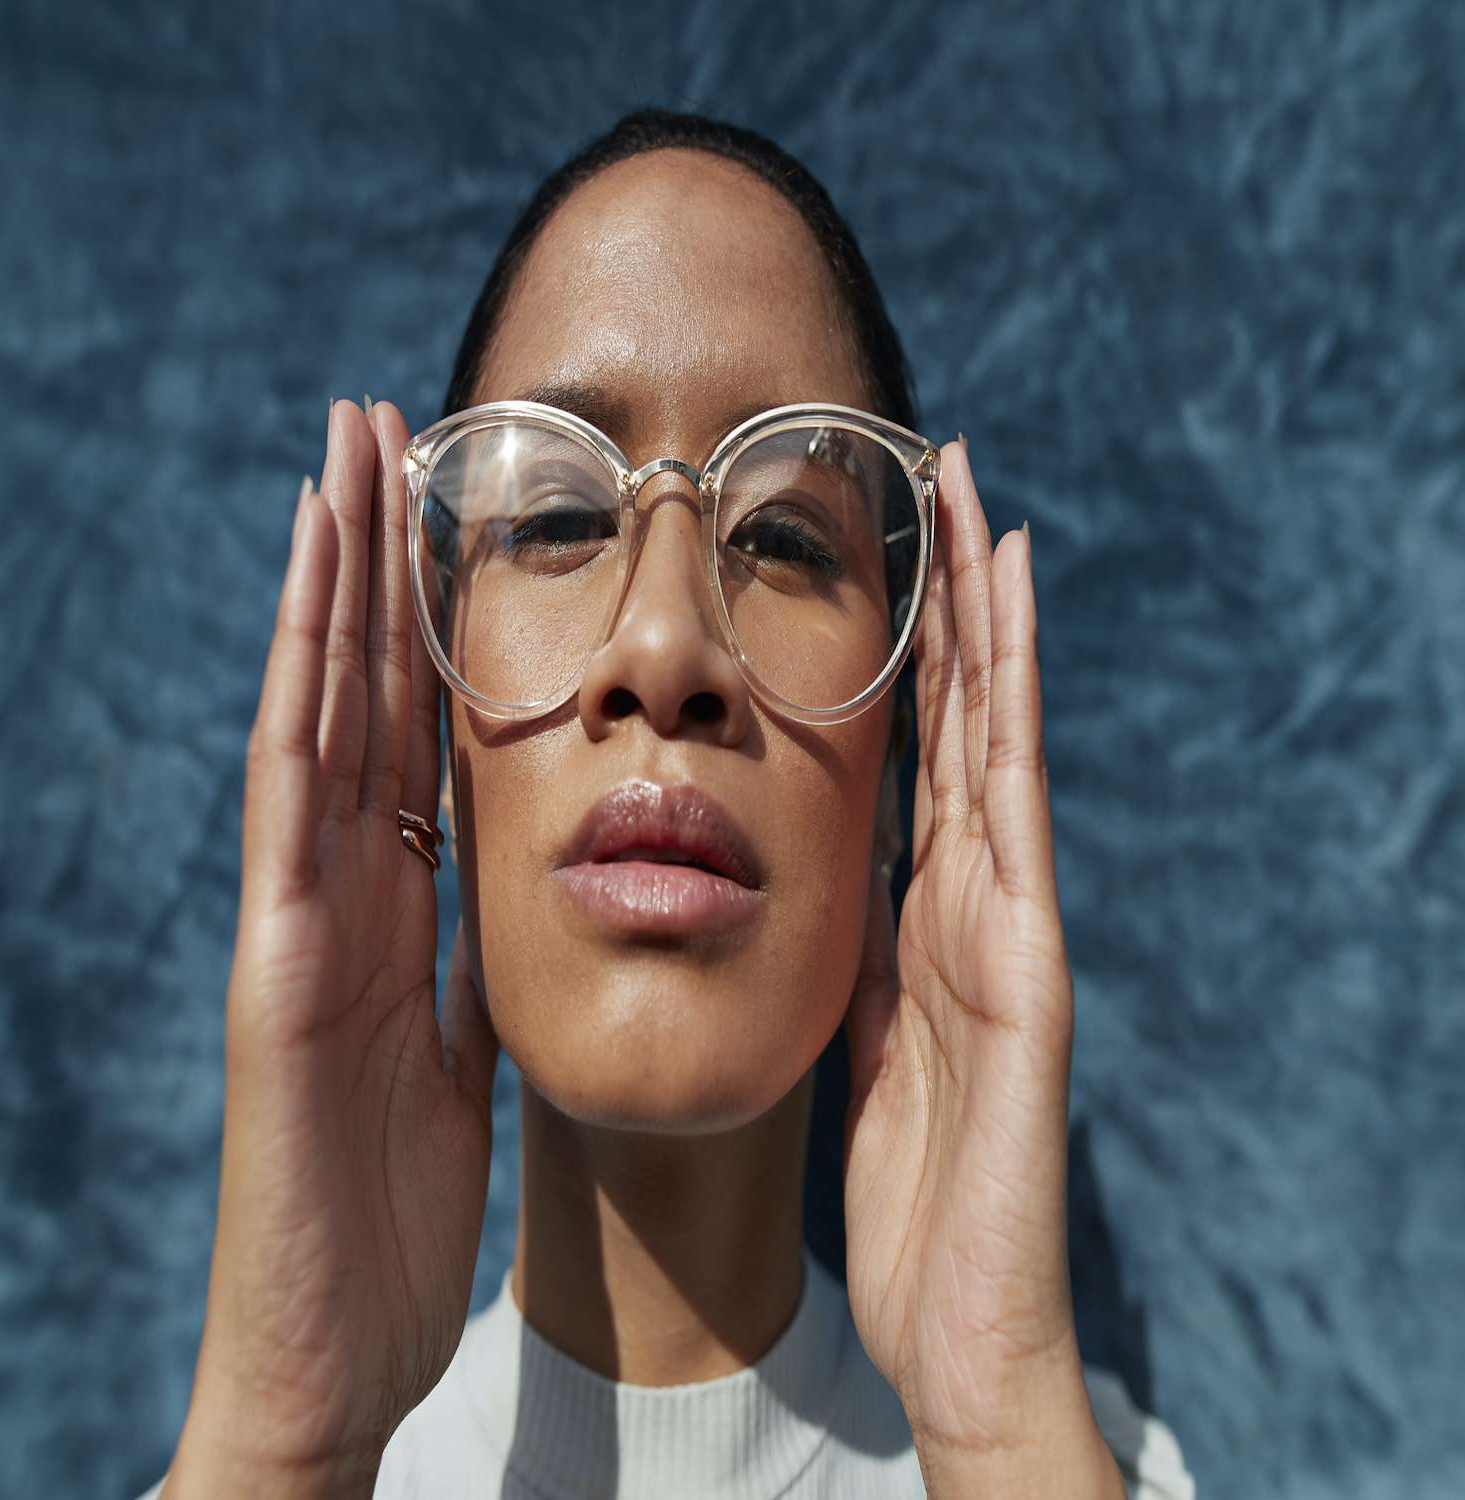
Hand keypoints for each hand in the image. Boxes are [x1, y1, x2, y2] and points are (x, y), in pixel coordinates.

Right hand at [169, 400, 498, 1489]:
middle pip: (356, 698)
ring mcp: (299, 924)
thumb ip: (467, 963)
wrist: (335, 1354)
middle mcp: (340, 894)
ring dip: (326, 592)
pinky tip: (307, 606)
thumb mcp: (460, 1056)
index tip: (454, 514)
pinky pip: (289, 813)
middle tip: (383, 429)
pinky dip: (297, 701)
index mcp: (397, 913)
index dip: (424, 622)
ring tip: (340, 465)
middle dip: (369, 565)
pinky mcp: (279, 977)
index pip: (411, 735)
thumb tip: (505, 885)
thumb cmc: (399, 1213)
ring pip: (312, 722)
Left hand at [842, 440, 1105, 1476]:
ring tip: (984, 517)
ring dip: (991, 633)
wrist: (959, 1323)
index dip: (909, 653)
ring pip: (998, 750)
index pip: (916, 757)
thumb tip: (833, 876)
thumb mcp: (861, 1043)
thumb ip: (863, 954)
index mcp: (924, 920)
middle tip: (941, 478)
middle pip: (963, 725)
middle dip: (955, 604)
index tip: (885, 549)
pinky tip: (1008, 647)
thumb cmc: (909, 1193)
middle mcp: (975, 904)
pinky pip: (1012, 828)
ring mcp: (1010, 931)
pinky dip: (1012, 730)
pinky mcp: (1027, 978)